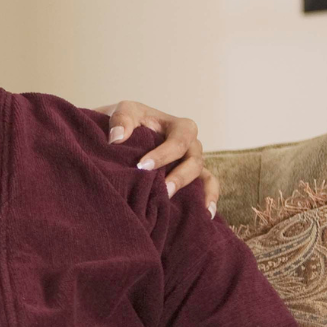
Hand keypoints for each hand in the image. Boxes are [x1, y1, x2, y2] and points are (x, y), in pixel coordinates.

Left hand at [95, 101, 217, 216]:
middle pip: (193, 161)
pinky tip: (205, 214)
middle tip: (162, 190)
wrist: (124, 134)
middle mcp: (191, 145)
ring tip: (185, 206)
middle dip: (178, 176)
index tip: (142, 166)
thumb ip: (121, 119)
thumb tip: (117, 138)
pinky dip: (210, 198)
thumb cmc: (129, 122)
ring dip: (195, 191)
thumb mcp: (124, 111)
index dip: (163, 154)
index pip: (179, 141)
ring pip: (203, 176)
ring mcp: (193, 162)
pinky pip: (208, 186)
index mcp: (179, 127)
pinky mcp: (192, 178)